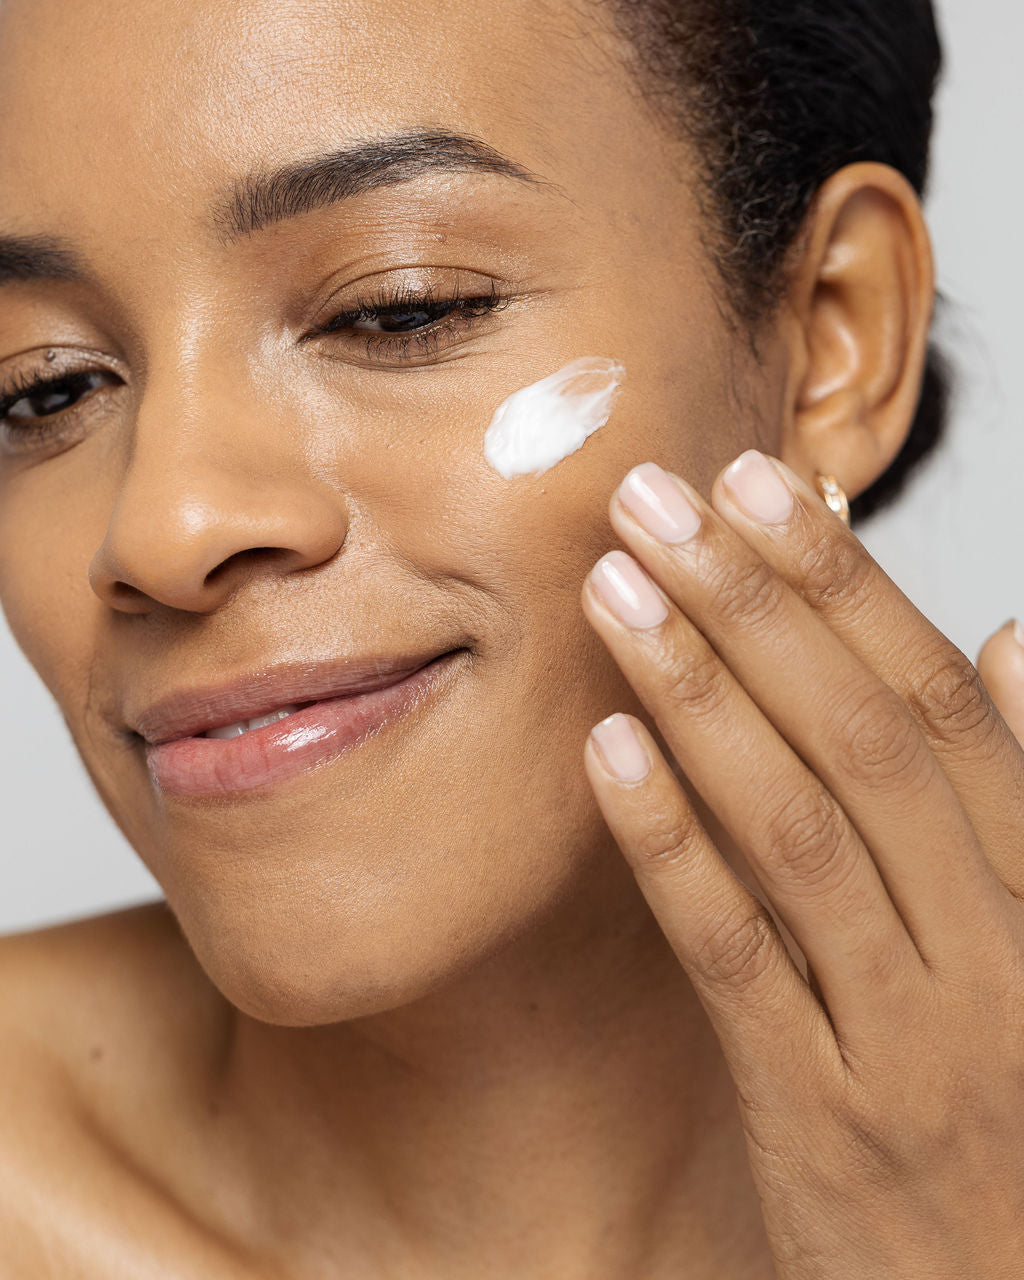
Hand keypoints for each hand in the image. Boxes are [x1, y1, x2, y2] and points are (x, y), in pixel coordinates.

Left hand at [581, 451, 1023, 1278]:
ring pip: (795, 830)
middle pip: (861, 741)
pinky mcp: (821, 1119)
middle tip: (658, 497)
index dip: (847, 583)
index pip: (941, 705)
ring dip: (699, 695)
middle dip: (755, 602)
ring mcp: (908, 1041)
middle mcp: (992, 955)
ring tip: (615, 587)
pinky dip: (672, 847)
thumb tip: (1011, 641)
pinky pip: (738, 962)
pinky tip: (606, 749)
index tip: (762, 483)